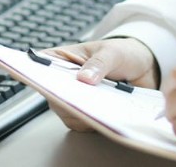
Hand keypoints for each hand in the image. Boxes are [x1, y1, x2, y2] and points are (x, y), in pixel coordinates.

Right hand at [44, 38, 158, 130]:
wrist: (141, 68)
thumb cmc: (121, 53)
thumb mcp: (112, 52)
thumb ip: (99, 63)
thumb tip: (84, 78)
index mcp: (61, 58)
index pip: (38, 66)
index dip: (35, 74)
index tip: (40, 81)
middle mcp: (62, 80)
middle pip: (51, 94)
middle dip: (66, 98)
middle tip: (83, 98)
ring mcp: (72, 98)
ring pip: (65, 112)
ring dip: (82, 112)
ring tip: (102, 105)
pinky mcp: (84, 113)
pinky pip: (81, 123)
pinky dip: (93, 121)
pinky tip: (106, 114)